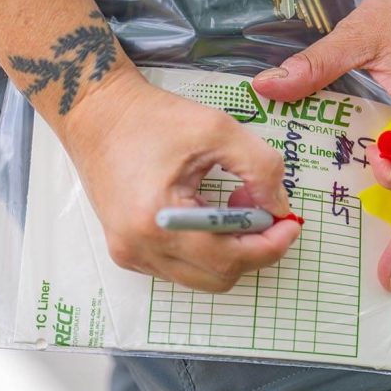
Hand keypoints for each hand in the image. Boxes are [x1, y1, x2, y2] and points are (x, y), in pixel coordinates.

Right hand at [60, 68, 300, 290]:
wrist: (99, 113)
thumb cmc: (154, 118)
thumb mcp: (218, 130)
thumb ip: (260, 168)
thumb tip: (279, 207)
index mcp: (159, 220)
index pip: (229, 259)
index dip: (270, 245)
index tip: (291, 223)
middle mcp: (139, 247)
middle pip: (219, 277)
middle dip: (254, 248)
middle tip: (266, 210)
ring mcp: (130, 254)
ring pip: (201, 277)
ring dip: (231, 250)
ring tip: (235, 206)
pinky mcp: (126, 251)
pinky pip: (180, 268)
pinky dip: (206, 249)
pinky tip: (210, 213)